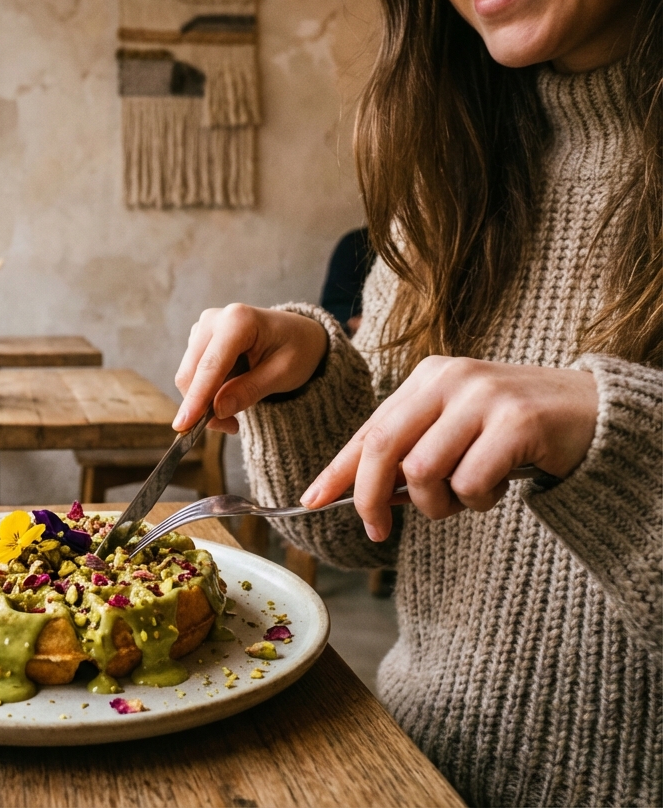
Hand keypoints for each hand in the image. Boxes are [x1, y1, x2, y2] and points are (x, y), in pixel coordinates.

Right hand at [173, 305, 328, 434]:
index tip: (184, 426)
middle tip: (230, 427)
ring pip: (189, 376)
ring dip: (205, 401)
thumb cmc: (297, 349)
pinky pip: (193, 374)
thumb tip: (217, 410)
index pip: (210, 366)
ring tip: (235, 412)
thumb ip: (249, 390)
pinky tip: (229, 394)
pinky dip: (205, 392)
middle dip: (202, 406)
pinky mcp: (199, 339)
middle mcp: (214, 320)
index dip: (196, 398)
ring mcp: (204, 328)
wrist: (299, 335)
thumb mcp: (283, 374)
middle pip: (192, 372)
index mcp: (238, 321)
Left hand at [301, 356, 598, 540]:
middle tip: (376, 529)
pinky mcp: (516, 421)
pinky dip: (477, 500)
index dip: (337, 469)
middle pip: (384, 448)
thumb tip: (366, 496)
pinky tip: (497, 489)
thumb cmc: (516, 431)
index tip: (310, 500)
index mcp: (427, 378)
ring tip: (465, 498)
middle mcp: (449, 379)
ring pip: (424, 471)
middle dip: (371, 497)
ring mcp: (483, 397)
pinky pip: (470, 481)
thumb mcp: (457, 431)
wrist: (596, 413)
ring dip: (438, 504)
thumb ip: (415, 452)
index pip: (369, 429)